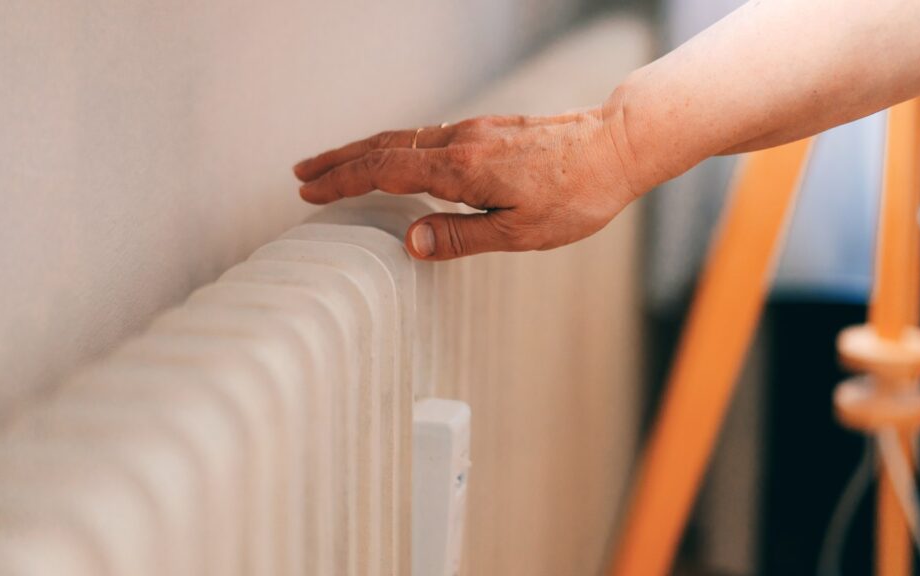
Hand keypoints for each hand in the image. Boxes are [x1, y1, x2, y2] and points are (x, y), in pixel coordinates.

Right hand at [293, 107, 638, 259]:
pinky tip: (395, 159)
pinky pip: (427, 135)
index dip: (342, 181)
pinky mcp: (489, 129)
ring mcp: (475, 130)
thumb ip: (461, 236)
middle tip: (302, 175)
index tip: (309, 192)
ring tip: (334, 165)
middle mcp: (461, 141)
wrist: (617, 145)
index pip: (384, 171)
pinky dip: (395, 146)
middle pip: (384, 146)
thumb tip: (409, 243)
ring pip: (404, 137)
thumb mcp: (520, 232)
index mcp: (462, 168)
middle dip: (339, 161)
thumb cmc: (576, 196)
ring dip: (364, 151)